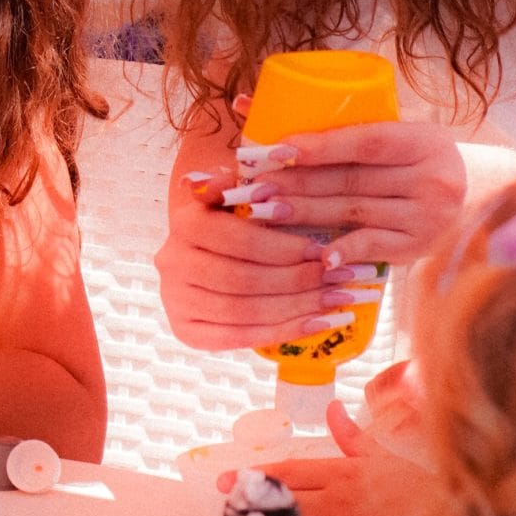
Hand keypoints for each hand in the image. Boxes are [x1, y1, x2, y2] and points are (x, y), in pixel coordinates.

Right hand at [158, 167, 374, 351]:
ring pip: (245, 312)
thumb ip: (240, 185)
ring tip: (340, 301)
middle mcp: (173, 263)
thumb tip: (228, 178)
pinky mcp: (187, 331)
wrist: (201, 251)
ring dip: (299, 308)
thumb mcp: (237, 193)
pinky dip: (284, 331)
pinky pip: (239, 337)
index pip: (239, 241)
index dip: (284, 249)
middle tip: (343, 280)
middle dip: (299, 282)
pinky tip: (320, 324)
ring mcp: (175, 301)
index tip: (324, 253)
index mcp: (185, 223)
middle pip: (244, 280)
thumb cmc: (231, 218)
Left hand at [221, 366, 429, 515]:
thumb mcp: (385, 457)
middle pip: (282, 502)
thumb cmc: (415, 488)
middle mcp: (336, 502)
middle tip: (227, 505)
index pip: (287, 473)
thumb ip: (353, 437)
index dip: (255, 476)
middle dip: (253, 503)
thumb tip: (332, 410)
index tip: (228, 479)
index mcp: (342, 472)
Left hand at [226, 118, 465, 264]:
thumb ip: (337, 124)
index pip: (366, 141)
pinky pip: (374, 248)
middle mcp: (431, 178)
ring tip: (266, 211)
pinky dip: (344, 250)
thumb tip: (245, 102)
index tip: (276, 151)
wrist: (471, 201)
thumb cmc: (411, 162)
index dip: (320, 146)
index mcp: (424, 141)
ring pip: (354, 212)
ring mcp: (427, 216)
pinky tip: (318, 256)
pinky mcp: (418, 247)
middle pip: (351, 179)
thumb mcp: (394, 135)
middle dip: (297, 183)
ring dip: (306, 213)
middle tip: (255, 186)